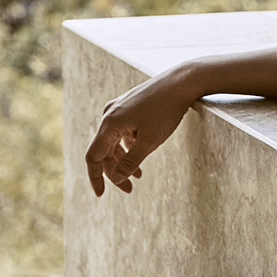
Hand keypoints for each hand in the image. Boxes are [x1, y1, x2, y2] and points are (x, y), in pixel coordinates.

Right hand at [84, 65, 200, 195]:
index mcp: (110, 124)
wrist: (182, 81)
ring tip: (137, 176)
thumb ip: (131, 162)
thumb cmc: (166, 110)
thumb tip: (116, 179)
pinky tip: (140, 155)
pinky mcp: (129, 106)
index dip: (96, 177)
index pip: (94, 156)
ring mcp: (119, 108)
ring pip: (113, 141)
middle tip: (129, 189)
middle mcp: (109, 115)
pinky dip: (128, 146)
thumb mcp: (150, 141)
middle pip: (104, 150)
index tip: (101, 195)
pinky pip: (122, 131)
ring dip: (122, 160)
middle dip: (114, 172)